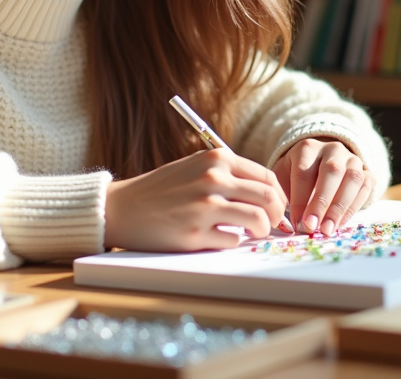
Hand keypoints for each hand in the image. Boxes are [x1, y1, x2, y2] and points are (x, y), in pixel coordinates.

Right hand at [104, 149, 288, 251]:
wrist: (122, 208)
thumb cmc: (163, 189)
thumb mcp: (196, 167)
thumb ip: (229, 175)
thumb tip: (269, 195)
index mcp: (216, 158)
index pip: (266, 177)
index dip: (278, 196)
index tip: (276, 209)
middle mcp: (213, 179)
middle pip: (269, 198)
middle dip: (276, 216)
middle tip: (271, 225)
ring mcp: (204, 207)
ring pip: (258, 222)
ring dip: (260, 231)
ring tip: (250, 233)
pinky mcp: (195, 234)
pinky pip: (233, 241)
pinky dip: (234, 242)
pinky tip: (221, 237)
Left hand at [273, 138, 375, 235]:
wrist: (322, 160)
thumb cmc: (298, 173)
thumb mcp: (284, 176)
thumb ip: (281, 195)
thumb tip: (283, 223)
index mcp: (307, 148)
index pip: (304, 173)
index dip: (300, 199)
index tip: (297, 223)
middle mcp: (333, 149)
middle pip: (331, 172)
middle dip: (322, 203)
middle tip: (313, 227)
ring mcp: (353, 159)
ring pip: (352, 179)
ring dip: (340, 208)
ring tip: (328, 230)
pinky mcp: (367, 172)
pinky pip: (365, 187)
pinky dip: (353, 208)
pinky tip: (340, 223)